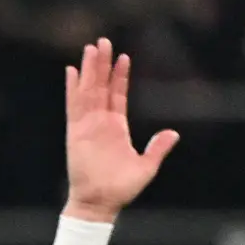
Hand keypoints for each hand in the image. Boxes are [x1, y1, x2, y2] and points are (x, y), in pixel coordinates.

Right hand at [60, 38, 178, 218]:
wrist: (100, 203)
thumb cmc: (121, 189)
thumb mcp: (146, 167)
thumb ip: (158, 148)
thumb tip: (173, 133)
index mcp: (117, 128)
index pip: (117, 95)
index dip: (120, 76)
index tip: (122, 57)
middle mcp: (101, 122)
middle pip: (101, 86)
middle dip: (102, 64)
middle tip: (103, 41)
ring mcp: (87, 126)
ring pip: (88, 90)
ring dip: (89, 70)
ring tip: (90, 48)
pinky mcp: (76, 132)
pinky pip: (73, 106)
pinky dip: (73, 89)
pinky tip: (71, 72)